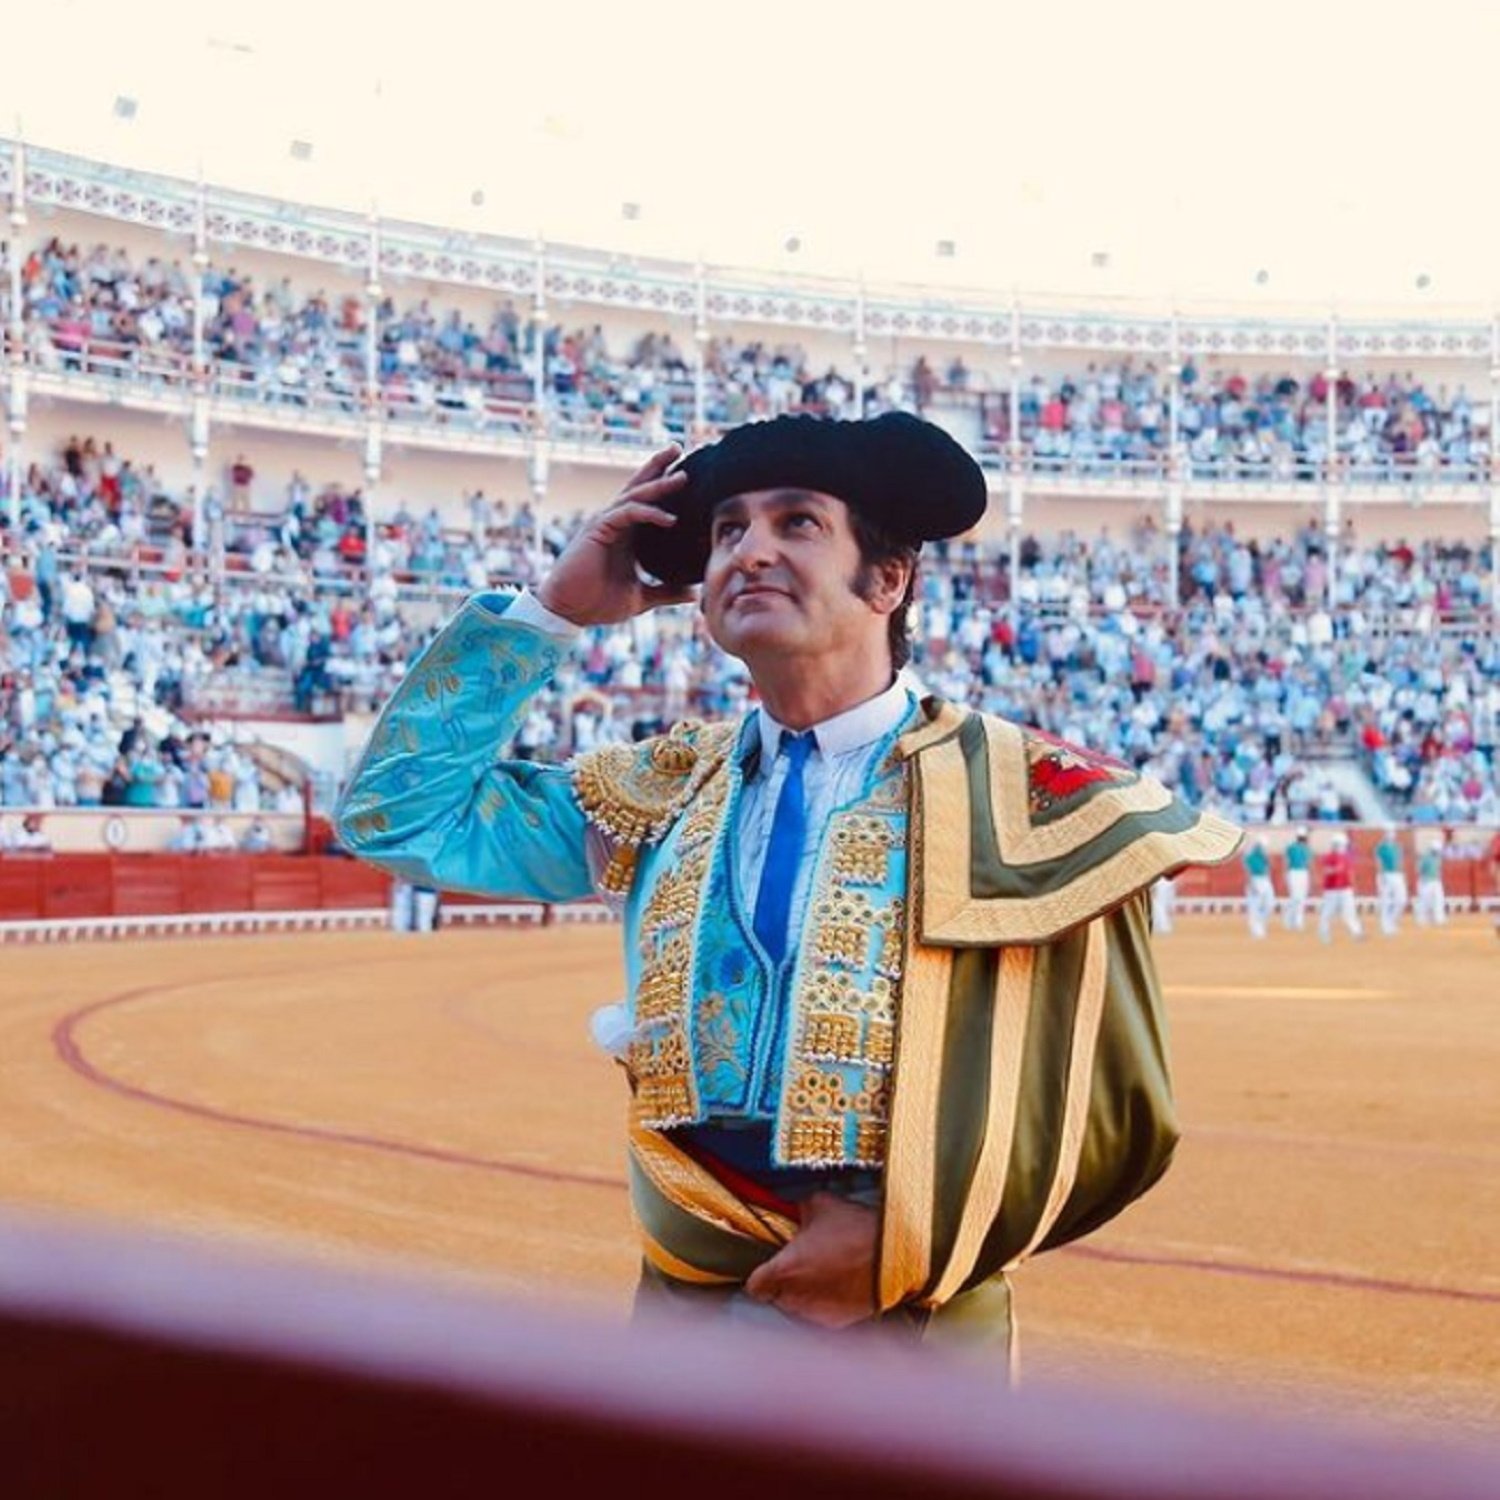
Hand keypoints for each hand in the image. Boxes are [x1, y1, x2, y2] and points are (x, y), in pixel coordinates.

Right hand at [535, 445, 693, 626]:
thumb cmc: (599, 603)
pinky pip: (627, 513)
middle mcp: (616, 522)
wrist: (570, 612)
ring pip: (635, 495)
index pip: (646, 501)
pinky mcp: (598, 530)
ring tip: (683, 475)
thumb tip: (693, 593)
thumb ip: (666, 592)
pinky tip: (670, 519)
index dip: (663, 484)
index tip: (687, 472)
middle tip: (679, 447)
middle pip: (639, 486)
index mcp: (626, 534)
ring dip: (659, 484)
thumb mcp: (641, 597)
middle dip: (659, 466)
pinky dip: (648, 513)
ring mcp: (605, 523)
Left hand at [743, 1192, 878, 1328]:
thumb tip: (794, 1210)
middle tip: (800, 1265)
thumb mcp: (821, 1204)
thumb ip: (798, 1210)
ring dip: (802, 1295)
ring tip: (822, 1274)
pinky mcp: (837, 1323)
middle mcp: (796, 1298)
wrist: (895, 1256)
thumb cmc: (857, 1230)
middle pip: (775, 1298)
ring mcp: (816, 1314)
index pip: (754, 1286)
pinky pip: (819, 1315)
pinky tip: (838, 1286)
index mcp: (785, 1270)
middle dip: (783, 1283)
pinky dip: (823, 1304)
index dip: (760, 1276)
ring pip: (796, 1309)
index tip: (768, 1266)